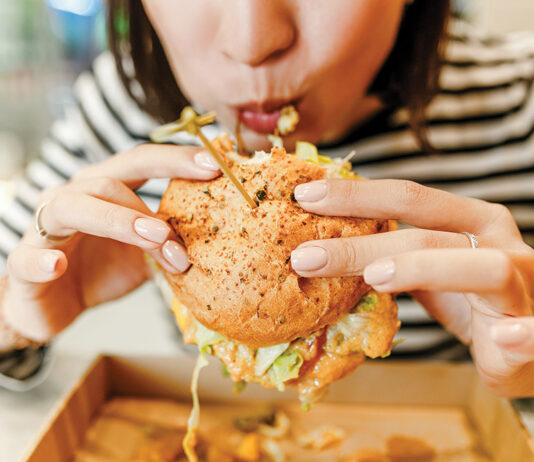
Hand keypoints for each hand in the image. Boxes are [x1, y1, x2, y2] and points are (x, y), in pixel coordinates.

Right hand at [0, 144, 220, 345]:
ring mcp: (46, 227)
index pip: (140, 163)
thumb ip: (170, 240)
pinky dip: (43, 261)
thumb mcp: (145, 253)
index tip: (215, 164)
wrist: (55, 304)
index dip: (175, 159)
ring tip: (155, 238)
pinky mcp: (24, 263)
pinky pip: (29, 258)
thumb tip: (216, 236)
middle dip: (154, 185)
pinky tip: (57, 266)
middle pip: (110, 177)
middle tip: (190, 203)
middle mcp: (75, 197)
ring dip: (119, 221)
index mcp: (105, 190)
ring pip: (75, 207)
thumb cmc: (101, 269)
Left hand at [290, 178, 533, 396]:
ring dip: (423, 269)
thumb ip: (391, 254)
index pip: (407, 197)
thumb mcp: (428, 268)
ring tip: (374, 280)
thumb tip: (323, 247)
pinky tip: (501, 339)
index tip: (304, 198)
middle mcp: (496, 240)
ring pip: (478, 267)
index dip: (356, 195)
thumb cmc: (472, 296)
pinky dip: (522, 335)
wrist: (529, 339)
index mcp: (469, 218)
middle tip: (306, 257)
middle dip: (360, 245)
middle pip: (425, 233)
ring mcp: (522, 281)